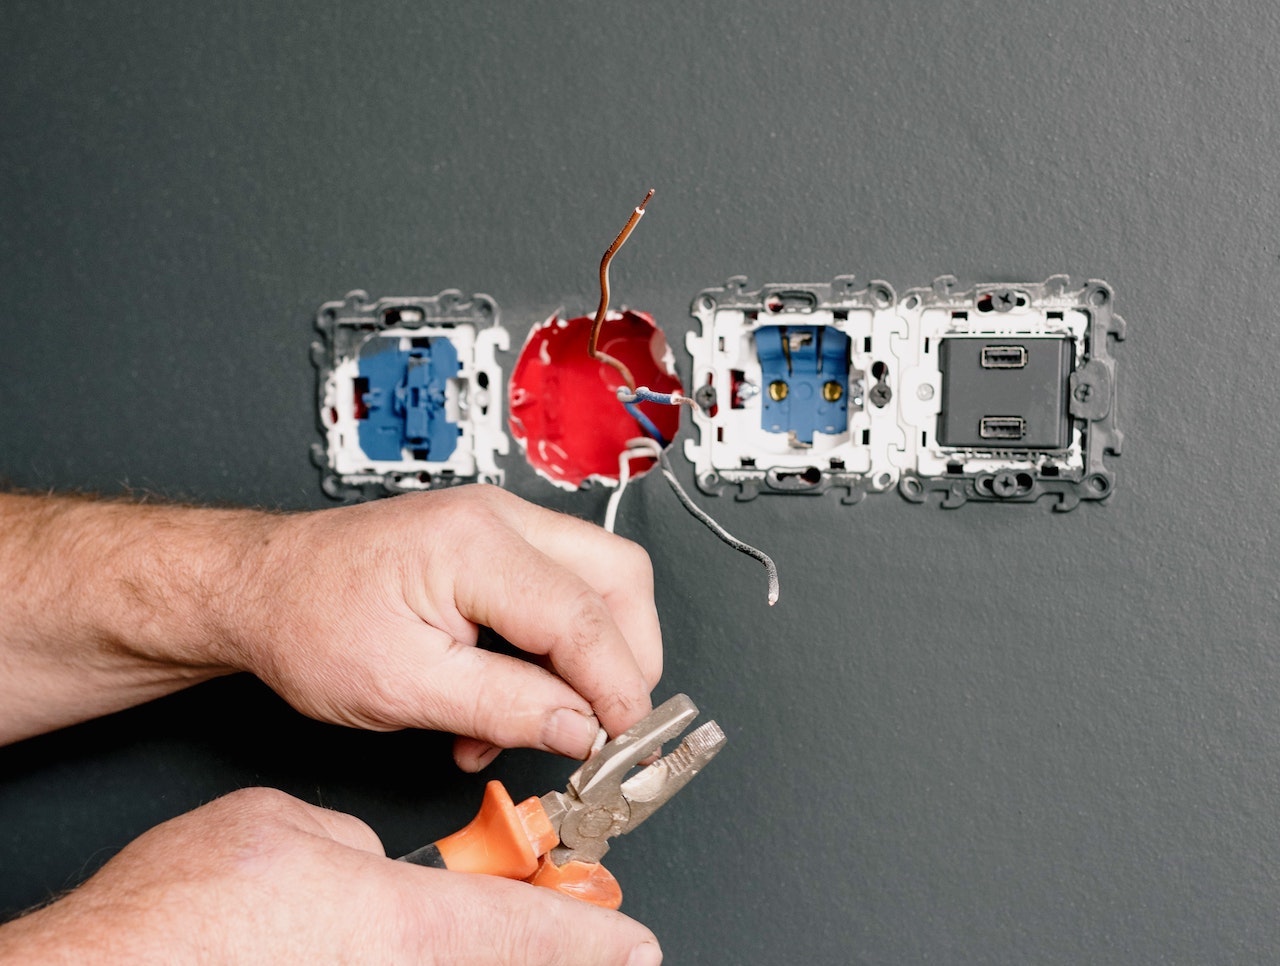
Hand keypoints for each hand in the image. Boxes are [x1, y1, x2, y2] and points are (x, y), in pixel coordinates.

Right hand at [0, 787, 662, 964]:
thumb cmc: (184, 913)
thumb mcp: (288, 829)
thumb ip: (352, 845)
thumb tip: (368, 864)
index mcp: (401, 923)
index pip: (525, 930)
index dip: (590, 933)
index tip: (635, 943)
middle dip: (539, 950)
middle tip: (588, 941)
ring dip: (469, 952)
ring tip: (417, 923)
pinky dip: (405, 957)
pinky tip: (365, 941)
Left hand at [231, 485, 662, 769]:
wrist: (258, 588)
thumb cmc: (306, 622)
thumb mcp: (403, 688)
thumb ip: (505, 708)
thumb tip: (582, 730)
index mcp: (474, 544)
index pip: (583, 617)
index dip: (615, 687)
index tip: (621, 742)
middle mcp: (497, 519)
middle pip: (618, 577)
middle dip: (627, 657)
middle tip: (607, 725)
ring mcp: (498, 525)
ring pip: (597, 583)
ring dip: (586, 660)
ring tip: (537, 722)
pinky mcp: (492, 546)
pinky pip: (557, 592)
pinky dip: (553, 653)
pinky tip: (510, 702)